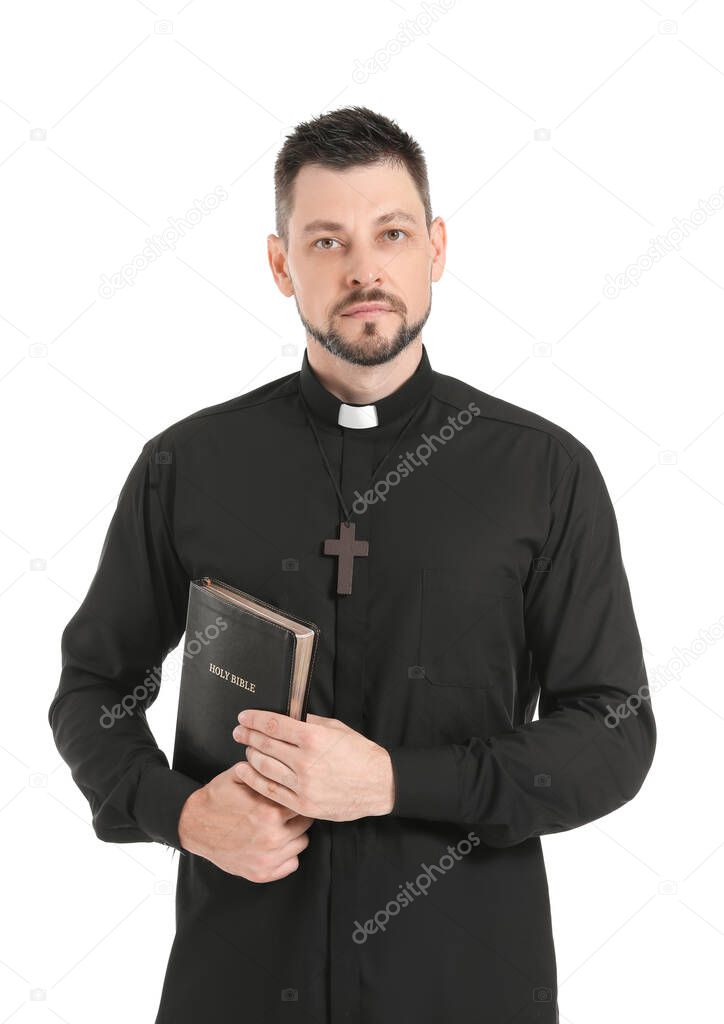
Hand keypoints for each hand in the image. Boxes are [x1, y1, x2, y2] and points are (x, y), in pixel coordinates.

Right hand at [178, 764, 313, 882]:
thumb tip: (285, 761)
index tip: (293, 795)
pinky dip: (287, 855)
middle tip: (285, 810)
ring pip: (301, 844)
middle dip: (297, 815)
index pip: (302, 803)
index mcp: (270, 812)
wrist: (193, 826)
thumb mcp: (239, 775)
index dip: (298, 796)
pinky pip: (292, 864)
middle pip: (306, 824)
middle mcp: (272, 838)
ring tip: (280, 826)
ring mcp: (267, 859)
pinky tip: (275, 843)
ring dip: (294, 834)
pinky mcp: (261, 874)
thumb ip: (264, 770)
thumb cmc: (217, 799)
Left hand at [232, 711, 394, 821]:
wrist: (380, 784)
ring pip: (264, 767)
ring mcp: (304, 785)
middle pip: (265, 745)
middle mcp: (306, 761)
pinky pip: (271, 791)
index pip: (274, 725)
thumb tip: (286, 714)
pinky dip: (254, 780)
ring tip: (245, 749)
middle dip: (247, 735)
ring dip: (250, 756)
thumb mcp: (336, 729)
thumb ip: (309, 722)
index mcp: (314, 738)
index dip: (255, 719)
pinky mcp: (303, 804)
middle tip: (238, 731)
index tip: (244, 716)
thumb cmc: (360, 754)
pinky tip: (245, 772)